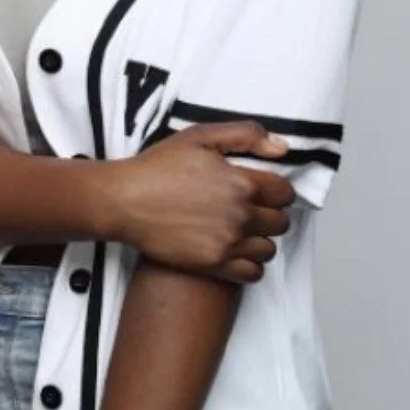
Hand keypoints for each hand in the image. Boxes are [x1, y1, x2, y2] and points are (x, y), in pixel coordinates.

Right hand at [103, 121, 294, 280]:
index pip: (285, 193)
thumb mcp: (200, 137)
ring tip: (241, 230)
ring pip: (269, 249)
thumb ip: (245, 135)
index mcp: (241, 183)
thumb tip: (281, 148)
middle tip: (249, 208)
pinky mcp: (213, 265)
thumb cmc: (158, 167)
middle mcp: (240, 216)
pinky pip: (253, 273)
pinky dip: (250, 264)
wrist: (125, 200)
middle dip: (270, 214)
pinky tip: (234, 250)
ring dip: (260, 239)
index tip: (263, 189)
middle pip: (280, 222)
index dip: (277, 189)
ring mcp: (227, 243)